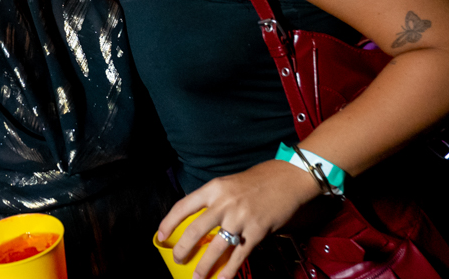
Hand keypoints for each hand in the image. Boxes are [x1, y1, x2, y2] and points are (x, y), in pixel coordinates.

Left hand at [156, 160, 319, 278]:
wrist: (288, 179)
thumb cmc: (257, 181)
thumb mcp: (229, 184)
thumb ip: (214, 201)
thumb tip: (200, 227)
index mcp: (214, 188)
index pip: (183, 206)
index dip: (169, 222)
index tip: (161, 236)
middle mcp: (224, 203)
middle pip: (196, 231)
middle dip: (183, 249)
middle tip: (178, 258)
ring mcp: (240, 218)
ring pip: (215, 248)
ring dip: (203, 266)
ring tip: (196, 277)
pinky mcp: (256, 232)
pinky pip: (238, 256)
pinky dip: (229, 270)